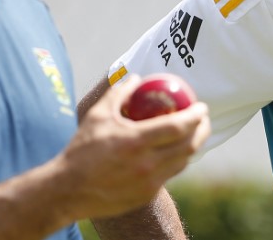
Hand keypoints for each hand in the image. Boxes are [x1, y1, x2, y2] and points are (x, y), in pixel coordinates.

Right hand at [58, 75, 209, 220]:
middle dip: (202, 130)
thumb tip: (136, 77)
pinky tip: (175, 150)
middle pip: (188, 146)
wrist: (69, 190)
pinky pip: (169, 174)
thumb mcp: (97, 115)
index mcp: (136, 142)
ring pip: (182, 162)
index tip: (202, 106)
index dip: (196, 116)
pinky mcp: (146, 194)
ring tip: (194, 133)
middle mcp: (146, 164)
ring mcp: (148, 182)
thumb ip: (119, 93)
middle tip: (203, 118)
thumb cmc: (82, 149)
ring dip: (192, 146)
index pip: (178, 127)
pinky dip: (176, 160)